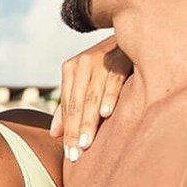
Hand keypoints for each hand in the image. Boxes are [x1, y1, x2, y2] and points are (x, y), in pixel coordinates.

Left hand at [51, 35, 132, 161]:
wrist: (132, 32)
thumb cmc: (109, 64)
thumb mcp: (87, 80)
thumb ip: (71, 106)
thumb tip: (54, 134)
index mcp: (71, 69)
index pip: (67, 106)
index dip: (68, 132)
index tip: (70, 155)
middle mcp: (82, 63)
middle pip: (77, 103)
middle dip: (76, 131)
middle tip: (76, 155)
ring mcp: (101, 59)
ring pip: (92, 96)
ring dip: (89, 120)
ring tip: (87, 142)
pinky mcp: (120, 58)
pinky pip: (113, 81)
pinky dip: (109, 97)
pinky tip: (107, 114)